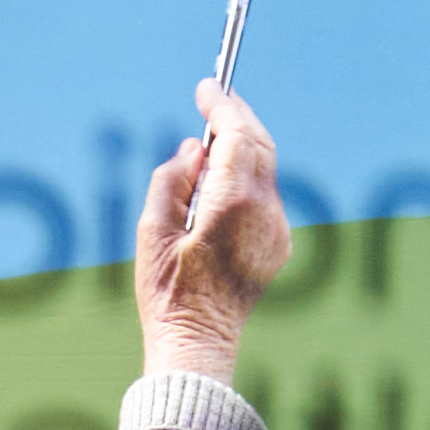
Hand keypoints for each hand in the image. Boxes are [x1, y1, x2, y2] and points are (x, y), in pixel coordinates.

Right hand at [135, 78, 290, 380]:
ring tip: (214, 138)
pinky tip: (222, 183)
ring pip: (266, 167)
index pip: (235, 135)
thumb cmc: (166, 292)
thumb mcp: (150, 232)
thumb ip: (170, 181)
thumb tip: (192, 150)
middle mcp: (263, 211)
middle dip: (238, 116)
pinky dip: (248, 176)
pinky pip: (266, 195)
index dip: (222, 105)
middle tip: (214, 98)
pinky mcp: (279, 242)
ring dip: (242, 145)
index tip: (207, 86)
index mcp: (230, 204)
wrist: (199, 342)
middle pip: (259, 143)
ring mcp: (276, 227)